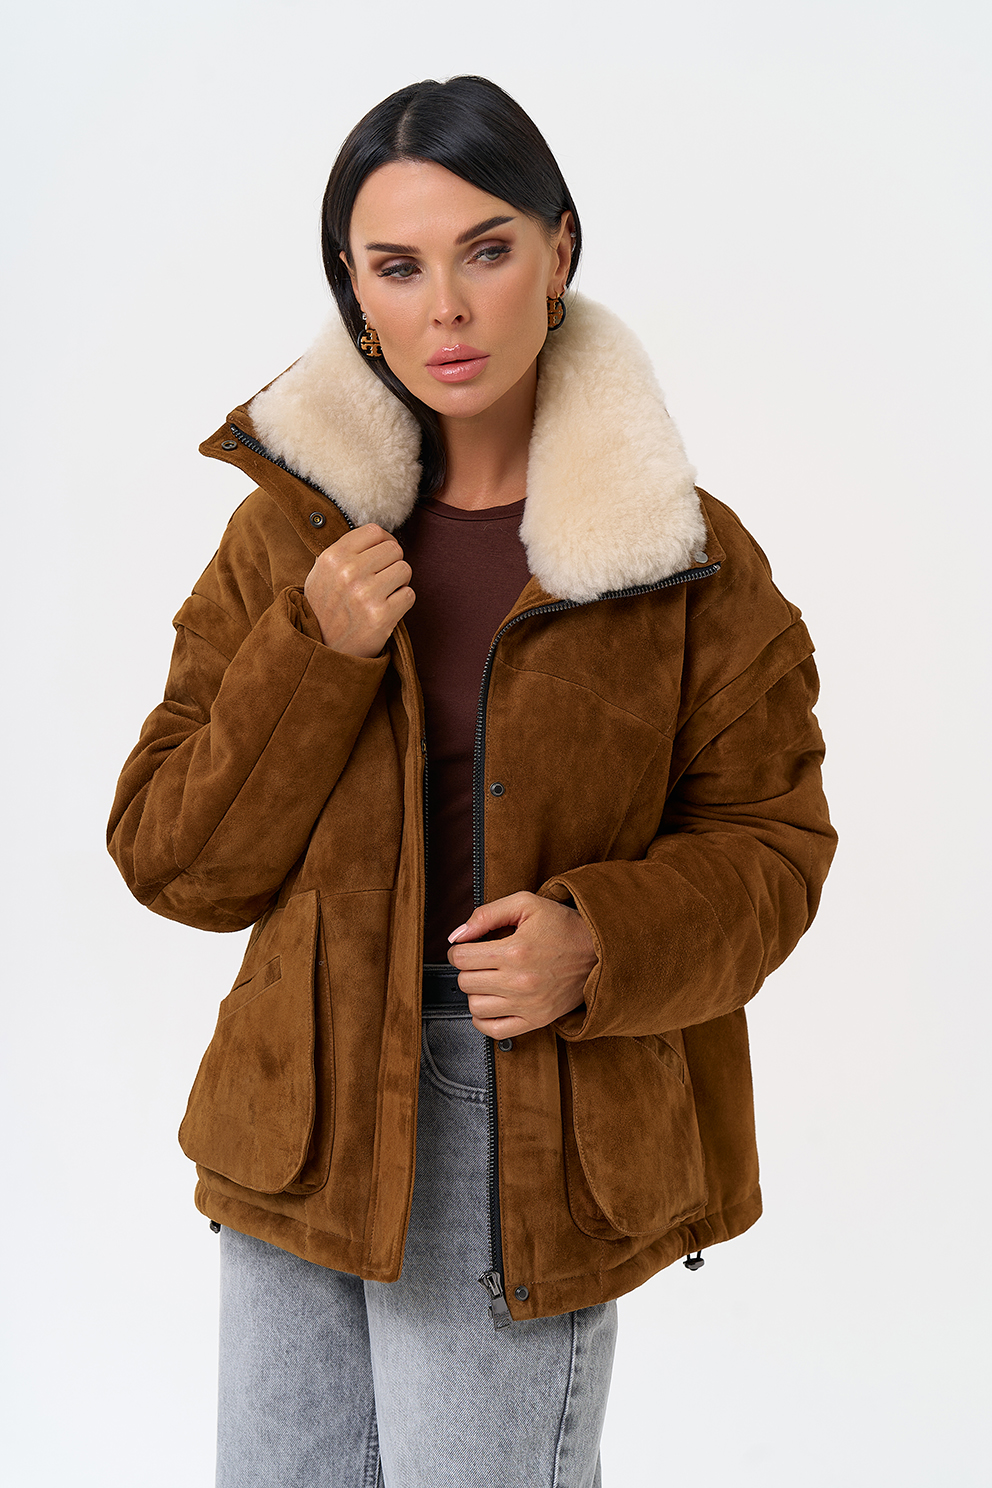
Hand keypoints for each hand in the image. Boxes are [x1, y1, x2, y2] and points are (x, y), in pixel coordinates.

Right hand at [303, 524, 413, 657]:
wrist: (321, 649)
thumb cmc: (324, 609)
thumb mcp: (321, 572)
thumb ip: (344, 551)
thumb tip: (378, 535)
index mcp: (333, 557)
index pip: (375, 531)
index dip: (383, 542)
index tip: (381, 555)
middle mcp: (348, 572)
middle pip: (394, 549)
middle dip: (392, 563)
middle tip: (381, 580)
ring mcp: (366, 594)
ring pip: (405, 569)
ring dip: (399, 582)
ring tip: (383, 594)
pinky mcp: (382, 616)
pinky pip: (409, 594)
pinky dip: (402, 602)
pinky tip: (387, 609)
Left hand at [447, 892, 595, 1037]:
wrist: (599, 951)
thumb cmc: (564, 926)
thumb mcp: (526, 904)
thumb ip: (486, 915)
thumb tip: (457, 935)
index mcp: (515, 951)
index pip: (461, 958)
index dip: (458, 950)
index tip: (466, 948)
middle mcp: (520, 981)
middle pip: (466, 982)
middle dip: (467, 969)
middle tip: (481, 961)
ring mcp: (528, 1004)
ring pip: (475, 1006)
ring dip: (476, 992)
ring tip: (488, 980)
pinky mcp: (537, 1020)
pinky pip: (494, 1030)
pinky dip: (483, 1020)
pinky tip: (490, 1004)